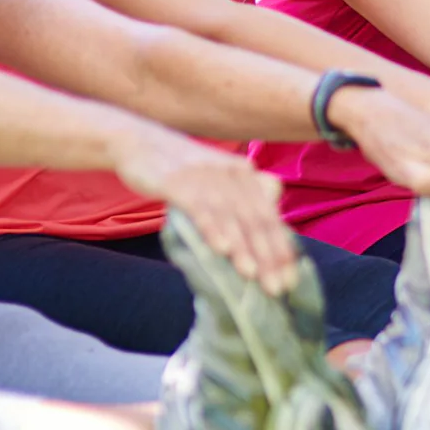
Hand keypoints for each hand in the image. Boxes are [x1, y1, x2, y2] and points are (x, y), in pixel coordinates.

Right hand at [111, 127, 299, 295]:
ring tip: (253, 275)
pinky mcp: (180, 181)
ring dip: (243, 248)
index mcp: (246, 175)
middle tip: (277, 288)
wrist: (139, 142)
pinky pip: (200, 209)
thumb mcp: (217, 181)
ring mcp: (208, 176)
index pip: (270, 217)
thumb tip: (260, 239)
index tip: (291, 279)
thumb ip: (240, 203)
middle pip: (256, 220)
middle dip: (268, 257)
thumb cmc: (182, 172)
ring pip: (231, 218)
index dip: (282, 249)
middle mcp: (233, 174)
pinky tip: (222, 249)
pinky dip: (213, 229)